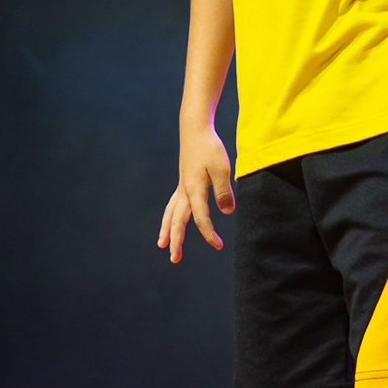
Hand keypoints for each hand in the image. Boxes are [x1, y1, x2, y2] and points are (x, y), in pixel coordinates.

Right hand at [158, 127, 233, 262]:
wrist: (195, 128)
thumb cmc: (210, 147)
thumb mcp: (222, 168)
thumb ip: (223, 191)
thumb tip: (226, 212)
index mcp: (194, 190)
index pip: (201, 218)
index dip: (209, 234)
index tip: (218, 245)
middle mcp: (184, 191)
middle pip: (177, 221)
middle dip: (176, 240)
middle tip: (174, 259)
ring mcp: (181, 186)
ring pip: (171, 213)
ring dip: (167, 230)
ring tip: (162, 244)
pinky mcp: (183, 181)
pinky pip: (173, 204)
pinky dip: (171, 216)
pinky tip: (172, 221)